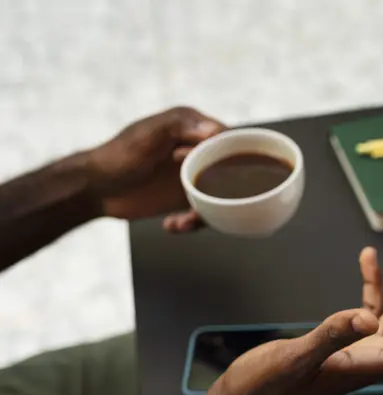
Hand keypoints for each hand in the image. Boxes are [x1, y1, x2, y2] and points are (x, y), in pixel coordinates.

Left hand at [84, 106, 224, 232]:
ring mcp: (195, 174)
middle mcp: (198, 149)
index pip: (229, 139)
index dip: (229, 159)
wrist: (94, 188)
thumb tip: (216, 130)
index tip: (212, 175)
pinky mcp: (188, 197)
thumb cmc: (117, 157)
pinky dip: (193, 222)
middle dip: (223, 195)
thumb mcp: (147, 137)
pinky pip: (206, 212)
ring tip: (183, 221)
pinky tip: (173, 224)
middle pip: (231, 171)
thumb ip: (179, 126)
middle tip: (203, 205)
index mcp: (192, 126)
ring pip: (222, 196)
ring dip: (207, 214)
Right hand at [177, 234, 382, 394]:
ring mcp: (359, 350)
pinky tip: (369, 259)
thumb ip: (332, 335)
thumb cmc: (264, 391)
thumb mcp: (296, 359)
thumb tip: (366, 318)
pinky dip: (372, 285)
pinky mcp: (341, 342)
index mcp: (369, 367)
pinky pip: (368, 310)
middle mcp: (372, 359)